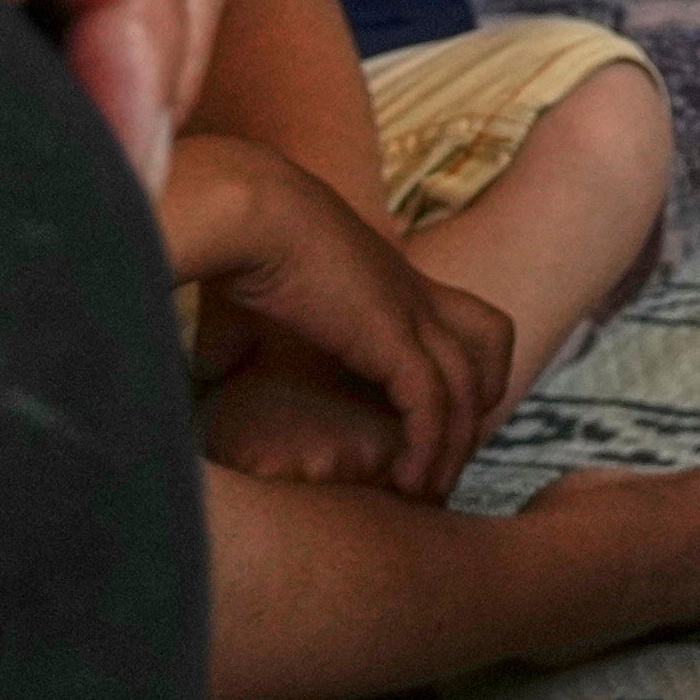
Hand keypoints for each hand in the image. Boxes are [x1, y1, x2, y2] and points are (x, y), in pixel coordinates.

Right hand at [162, 136, 514, 500]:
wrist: (249, 209)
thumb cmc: (238, 245)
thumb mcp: (249, 297)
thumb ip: (241, 337)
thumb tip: (209, 369)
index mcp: (389, 278)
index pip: (463, 318)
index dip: (458, 369)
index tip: (426, 425)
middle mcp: (414, 293)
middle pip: (491, 343)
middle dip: (476, 404)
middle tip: (441, 458)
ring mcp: (411, 312)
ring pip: (467, 388)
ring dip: (453, 447)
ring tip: (427, 489)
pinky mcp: (393, 336)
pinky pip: (431, 404)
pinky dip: (428, 447)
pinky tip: (409, 480)